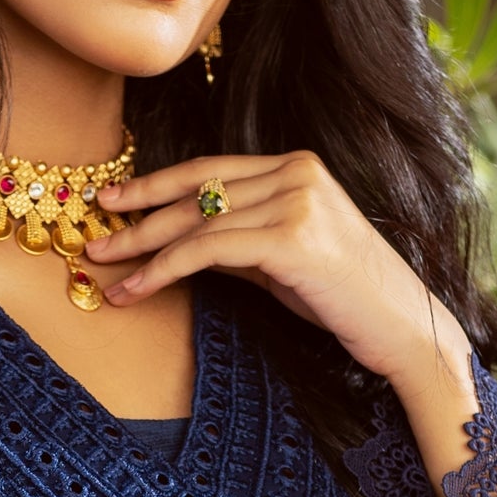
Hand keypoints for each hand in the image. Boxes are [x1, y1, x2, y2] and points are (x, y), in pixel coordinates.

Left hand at [84, 151, 479, 496]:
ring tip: (105, 270)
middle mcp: (297, 173)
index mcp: (297, 166)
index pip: (209, 169)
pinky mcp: (292, 239)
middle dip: (137, 216)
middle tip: (93, 237)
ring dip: (142, 249)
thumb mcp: (283, 259)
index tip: (113, 200)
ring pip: (196, 222)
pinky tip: (138, 288)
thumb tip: (180, 243)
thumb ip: (238, 240)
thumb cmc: (345, 299)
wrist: (403, 329)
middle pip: (196, 192)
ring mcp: (297, 202)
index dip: (155, 184)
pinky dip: (165, 269)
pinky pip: (209, 250)